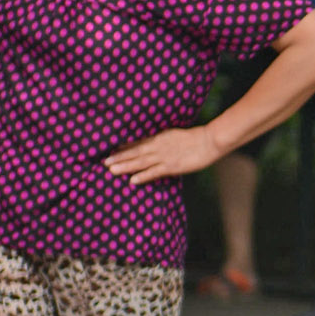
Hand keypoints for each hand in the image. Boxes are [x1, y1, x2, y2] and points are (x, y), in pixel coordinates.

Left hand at [104, 127, 225, 184]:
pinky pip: (154, 172)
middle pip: (135, 152)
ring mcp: (164, 156)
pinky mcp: (172, 166)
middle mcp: (159, 146)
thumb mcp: (177, 135)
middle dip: (119, 157)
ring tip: (111, 170)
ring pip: (141, 162)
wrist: (210, 140)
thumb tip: (158, 142)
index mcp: (160, 137)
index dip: (124, 147)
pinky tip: (132, 180)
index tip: (111, 150)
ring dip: (125, 166)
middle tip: (104, 162)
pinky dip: (143, 176)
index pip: (138, 142)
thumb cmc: (197, 138)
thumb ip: (166, 139)